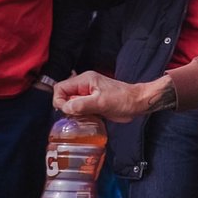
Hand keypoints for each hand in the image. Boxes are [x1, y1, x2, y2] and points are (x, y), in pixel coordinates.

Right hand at [53, 72, 175, 122]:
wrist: (137, 103)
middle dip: (67, 107)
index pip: (60, 88)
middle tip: (78, 114)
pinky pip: (79, 108)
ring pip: (70, 104)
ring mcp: (88, 94)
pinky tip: (88, 118)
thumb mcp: (101, 102)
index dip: (59, 100)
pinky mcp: (92, 102)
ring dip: (74, 112)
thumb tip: (65, 107)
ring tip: (85, 116)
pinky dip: (80, 115)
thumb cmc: (123, 100)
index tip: (68, 111)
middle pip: (64, 96)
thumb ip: (81, 104)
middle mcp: (84, 85)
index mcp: (85, 80)